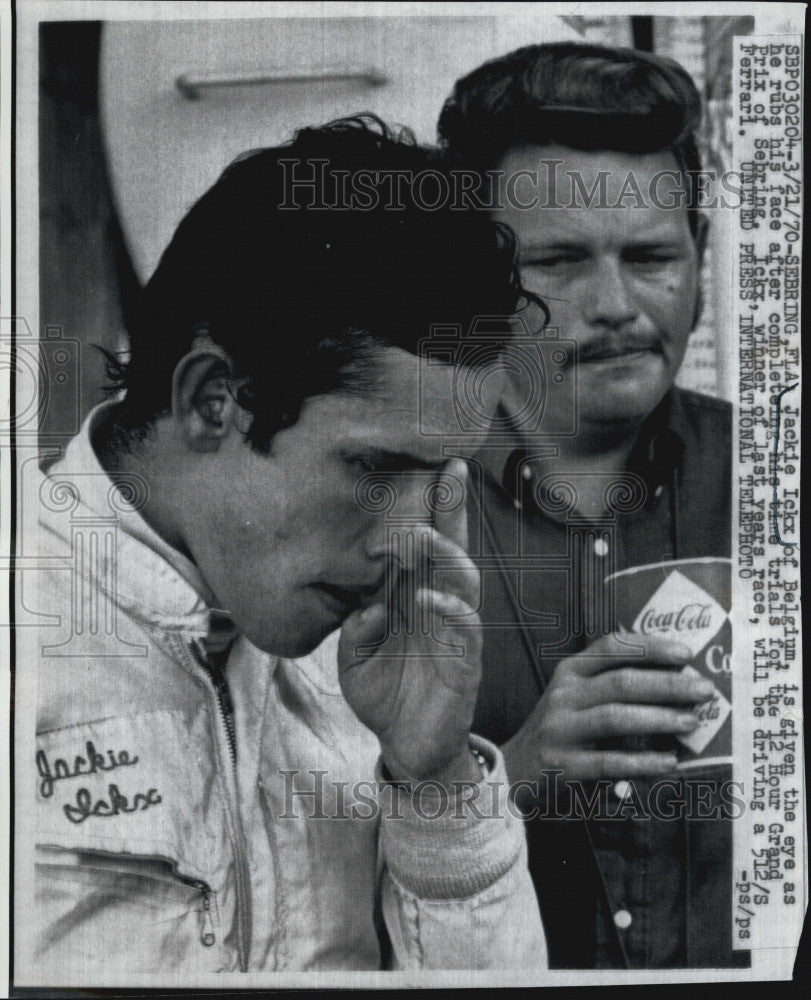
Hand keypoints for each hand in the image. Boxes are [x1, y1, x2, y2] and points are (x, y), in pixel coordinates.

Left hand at [338, 463, 482, 787]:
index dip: (432, 506)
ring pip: (464, 580)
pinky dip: (449, 610)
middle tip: (450, 470)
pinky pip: (465, 629)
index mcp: (413, 597)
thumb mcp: (354, 659)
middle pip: (453, 546)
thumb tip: (367, 608)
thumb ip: (355, 630)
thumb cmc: (384, 693)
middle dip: (453, 508)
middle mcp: (439, 606)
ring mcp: (455, 633)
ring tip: (420, 536)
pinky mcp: (464, 664)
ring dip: (445, 554)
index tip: (431, 464)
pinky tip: (428, 598)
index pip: (426, 544)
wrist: (405, 748)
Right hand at [503, 633, 715, 786]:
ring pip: (615, 717)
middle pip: (621, 682)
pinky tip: (669, 762)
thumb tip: (674, 677)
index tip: (686, 652)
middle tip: (704, 690)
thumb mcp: (575, 696)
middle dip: (668, 684)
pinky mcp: (563, 765)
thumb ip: (610, 683)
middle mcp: (564, 695)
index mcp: (570, 671)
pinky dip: (642, 762)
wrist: (512, 770)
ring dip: (659, 719)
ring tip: (692, 722)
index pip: (611, 647)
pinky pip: (608, 762)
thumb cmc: (560, 729)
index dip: (650, 646)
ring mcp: (561, 729)